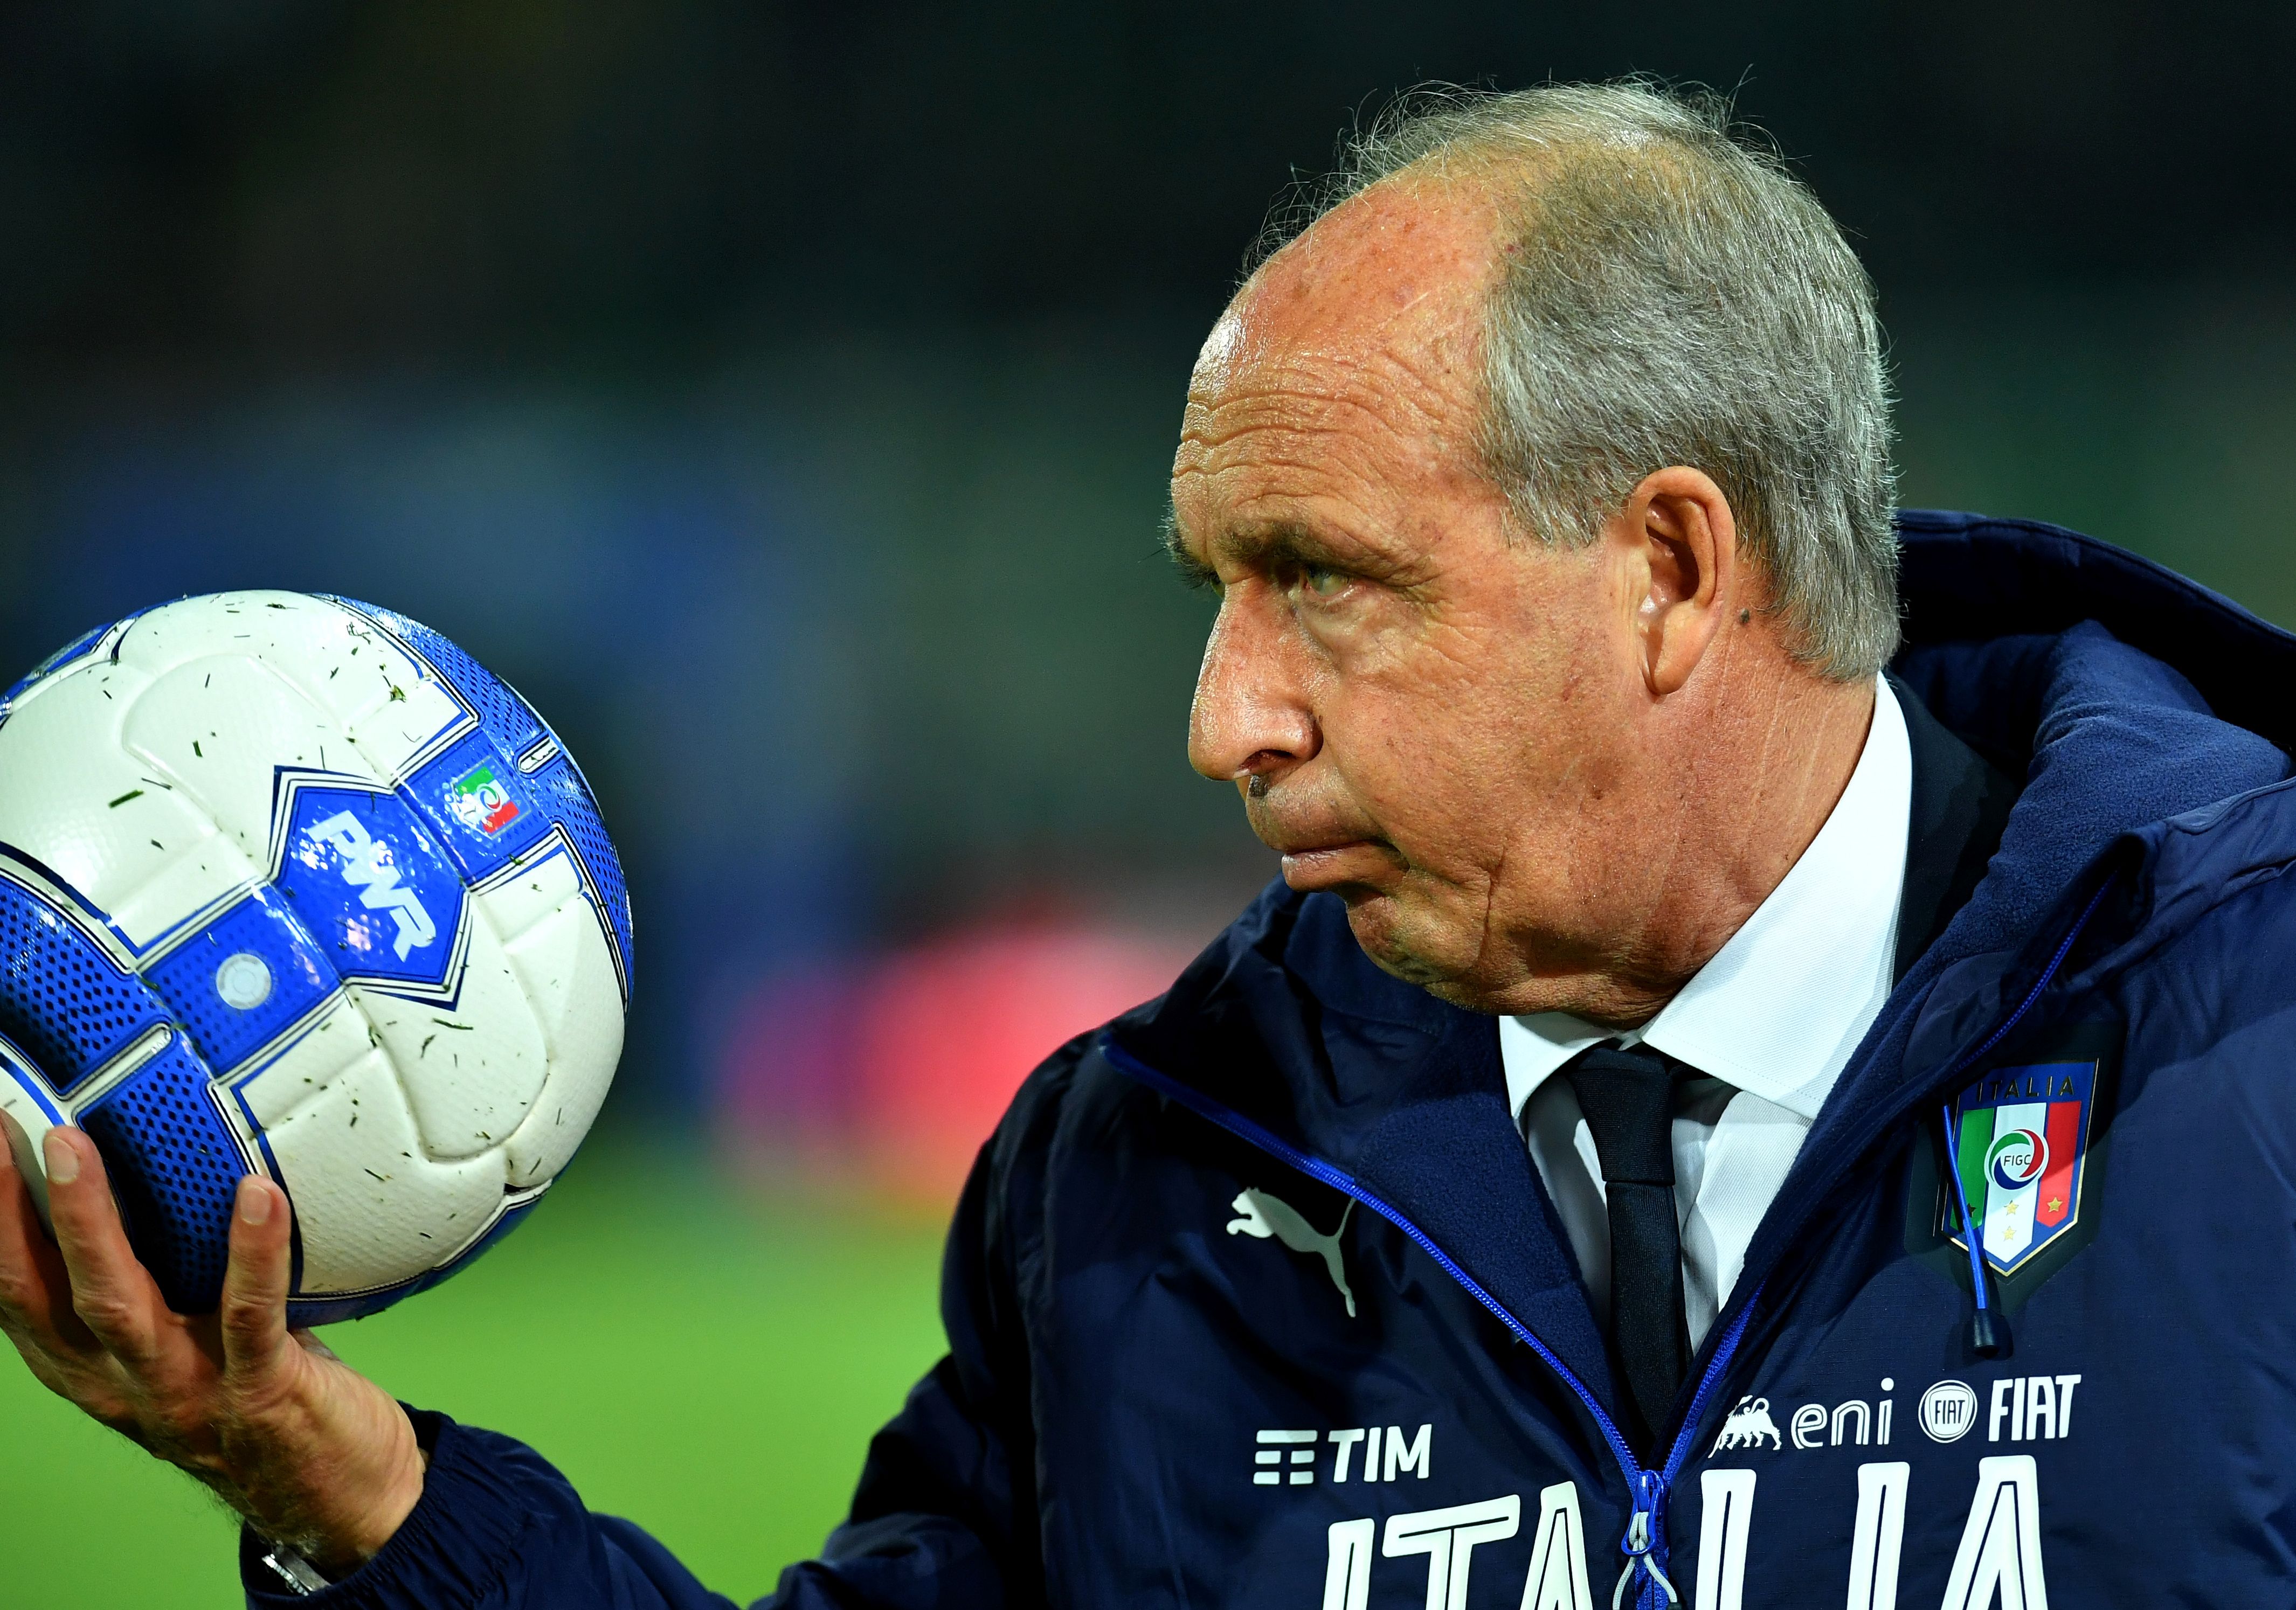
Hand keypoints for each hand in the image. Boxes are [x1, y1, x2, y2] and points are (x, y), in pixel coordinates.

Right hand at [0, 1113, 425, 1573]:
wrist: (339, 1500)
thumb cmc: (261, 1400)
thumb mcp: (190, 1343)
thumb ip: (170, 1281)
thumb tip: (169, 1176)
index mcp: (95, 1370)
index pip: (20, 1295)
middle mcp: (123, 1384)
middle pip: (45, 1295)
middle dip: (16, 1215)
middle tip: (15, 1132)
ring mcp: (186, 1392)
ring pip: (119, 1305)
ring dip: (91, 1226)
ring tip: (78, 1148)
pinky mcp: (259, 1395)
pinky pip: (249, 1317)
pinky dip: (251, 1254)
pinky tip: (257, 1196)